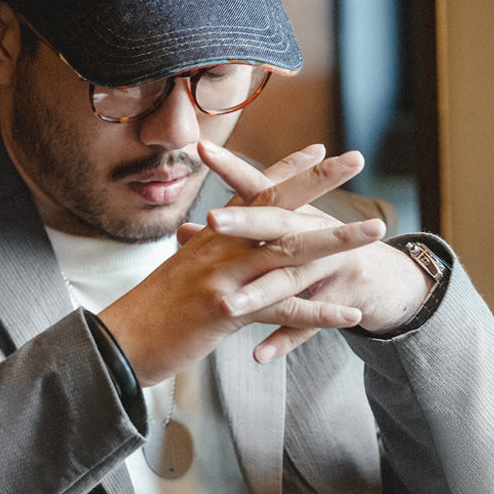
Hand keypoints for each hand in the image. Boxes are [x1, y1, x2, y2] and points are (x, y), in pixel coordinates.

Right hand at [100, 143, 393, 385]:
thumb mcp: (176, 275)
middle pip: (277, 207)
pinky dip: (318, 314)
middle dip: (320, 182)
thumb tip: (208, 244)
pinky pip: (282, 311)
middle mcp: (218, 248)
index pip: (253, 193)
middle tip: (357, 158)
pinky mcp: (225, 312)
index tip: (320, 150)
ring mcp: (223, 277)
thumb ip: (200, 257)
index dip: (288, 170)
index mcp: (209, 238)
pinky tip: (350, 314)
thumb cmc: (145, 314)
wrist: (118, 344)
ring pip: (289, 253)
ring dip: (336, 240)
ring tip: (375, 230)